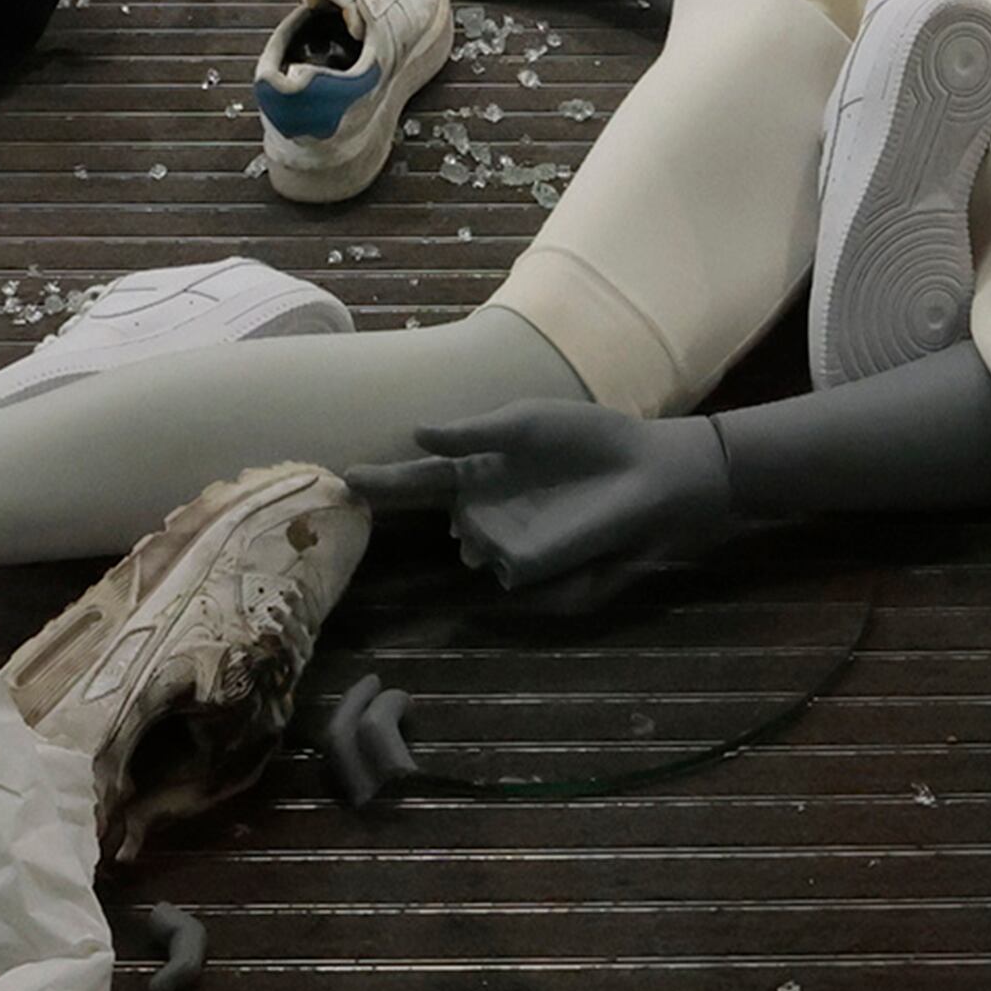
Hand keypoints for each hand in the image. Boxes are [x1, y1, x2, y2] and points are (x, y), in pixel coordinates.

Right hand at [409, 400, 737, 585]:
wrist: (644, 469)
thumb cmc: (589, 437)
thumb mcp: (526, 423)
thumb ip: (471, 432)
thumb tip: (416, 433)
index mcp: (481, 467)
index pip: (421, 478)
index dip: (384, 479)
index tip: (345, 476)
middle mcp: (487, 507)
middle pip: (442, 515)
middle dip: (443, 511)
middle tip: (466, 500)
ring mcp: (507, 538)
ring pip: (471, 544)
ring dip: (484, 531)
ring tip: (537, 506)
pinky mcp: (534, 565)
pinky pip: (502, 567)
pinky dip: (511, 553)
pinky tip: (548, 530)